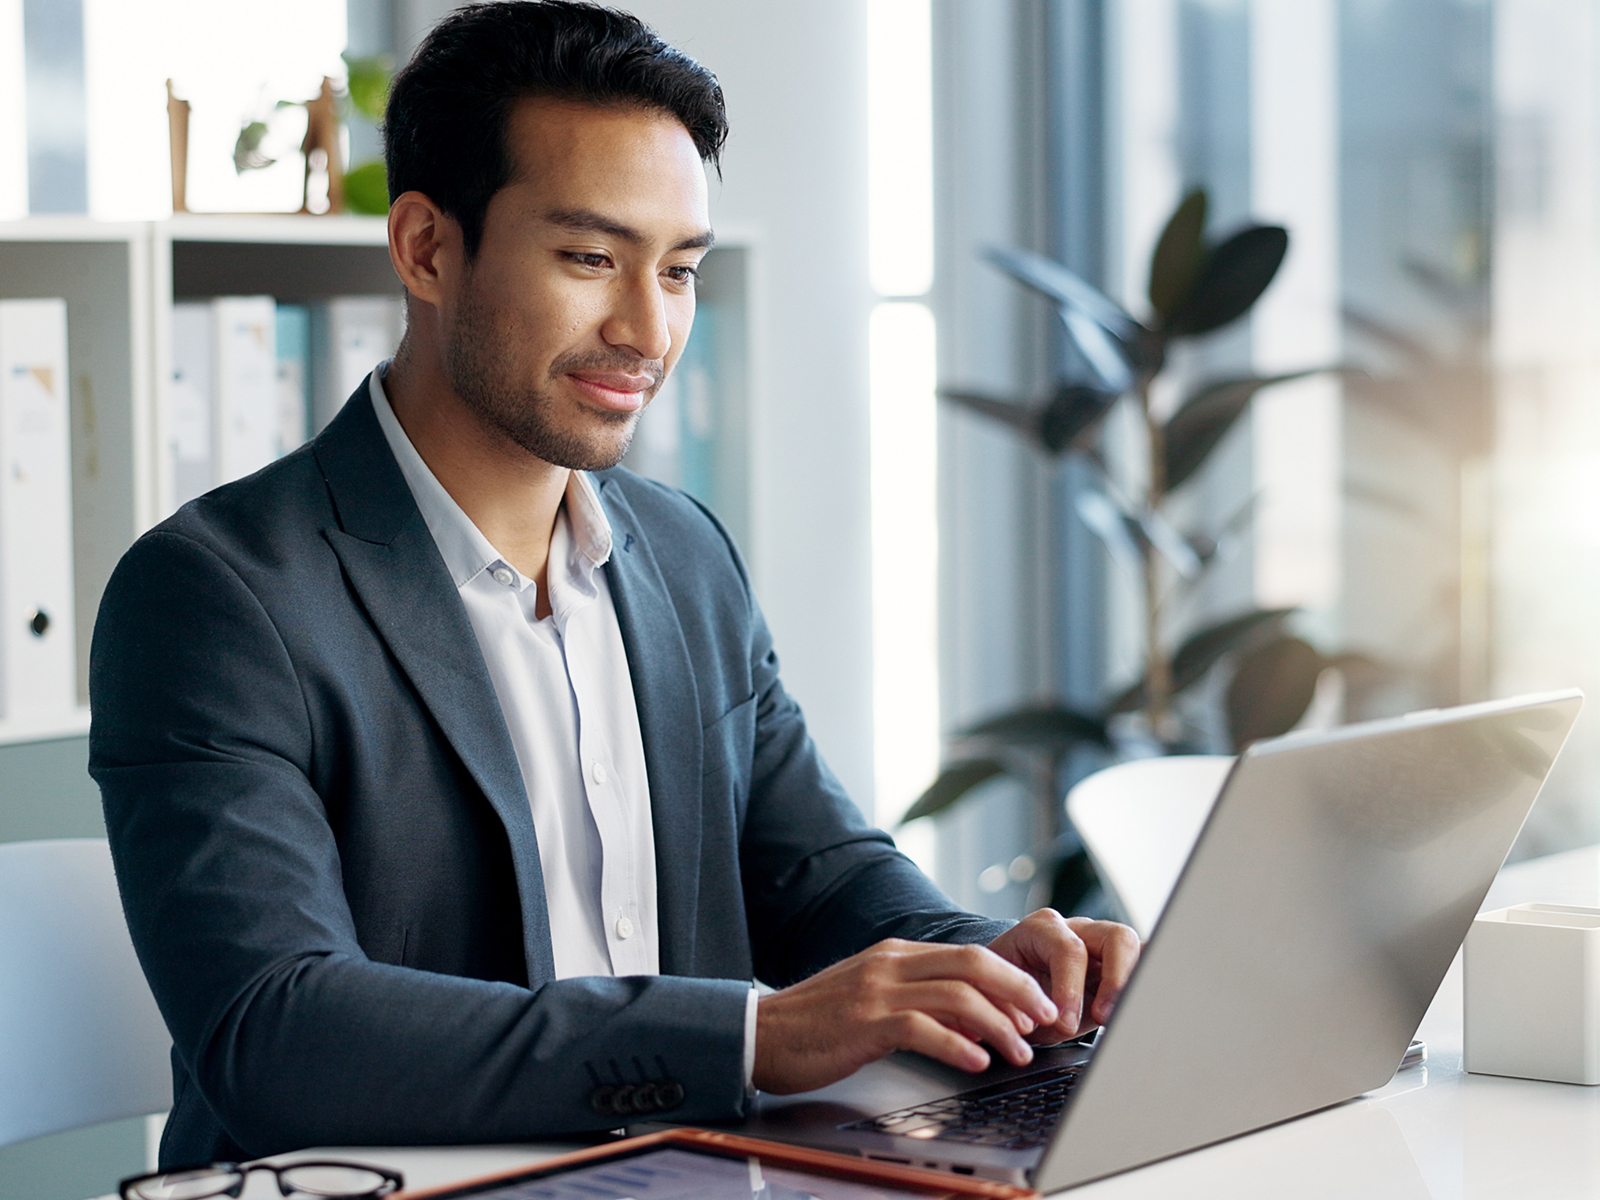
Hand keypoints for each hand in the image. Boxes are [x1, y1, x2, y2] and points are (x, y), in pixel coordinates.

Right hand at [752, 939, 1061, 1094]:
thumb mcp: (873, 999)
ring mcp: (877, 990)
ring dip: (998, 1025)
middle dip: (1018, 991)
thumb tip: (974, 1020)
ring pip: (957, 995)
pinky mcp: (864, 1021)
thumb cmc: (817, 1024)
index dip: (1011, 979)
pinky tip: (976, 1062)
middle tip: (1045, 1020)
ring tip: (1019, 1051)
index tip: (1038, 1005)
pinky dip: (957, 1044)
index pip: (969, 955)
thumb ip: (919, 1001)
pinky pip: (922, 1027)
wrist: (760, 1034)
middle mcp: (891, 963)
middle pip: (973, 963)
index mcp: (896, 954)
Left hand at [986, 909, 1141, 1043]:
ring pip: (1138, 949)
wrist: (1006, 989)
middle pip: (1116, 938)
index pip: (1068, 949)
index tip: (1065, 1023)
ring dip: (1134, 985)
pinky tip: (1138, 1011)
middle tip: (1103, 1018)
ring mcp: (1100, 944)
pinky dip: (1145, 987)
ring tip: (1122, 1017)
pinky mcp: (1118, 964)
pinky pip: (1144, 966)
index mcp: (1040, 930)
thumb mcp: (1001, 999)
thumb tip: (1030, 1023)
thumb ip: (1013, 1008)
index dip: (1070, 988)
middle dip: (1116, 980)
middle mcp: (1076, 930)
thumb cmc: (1003, 992)